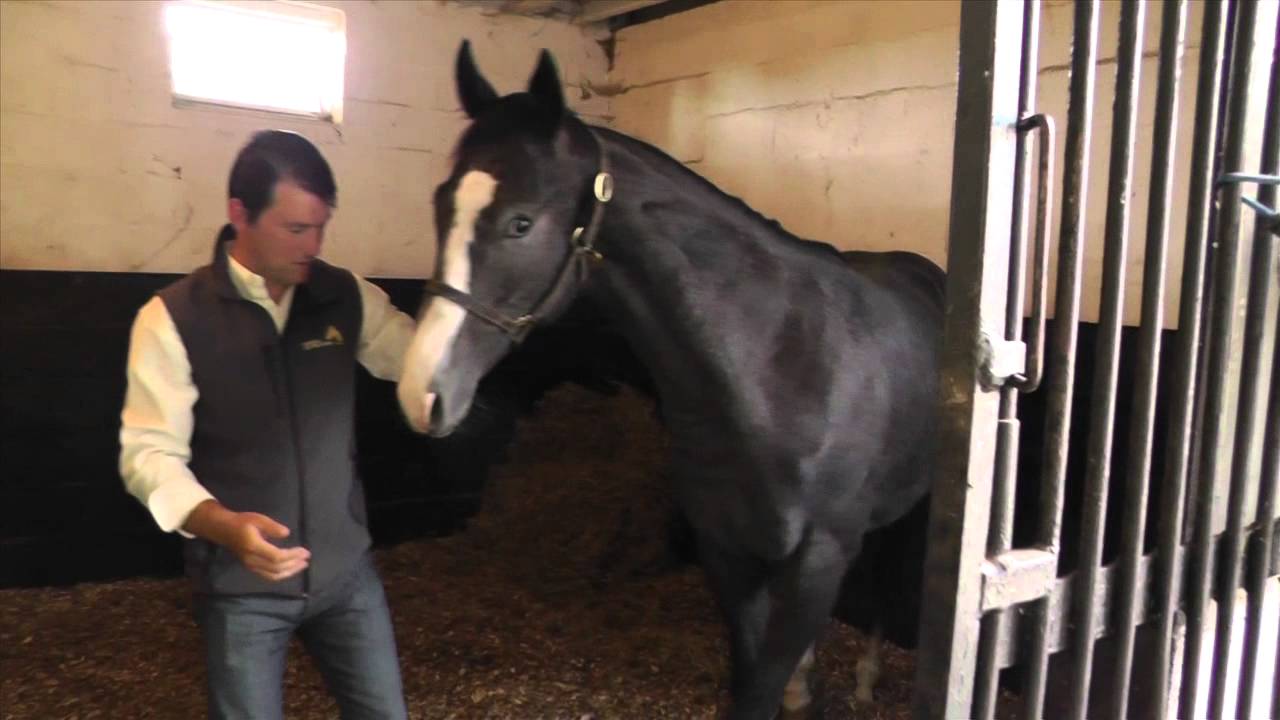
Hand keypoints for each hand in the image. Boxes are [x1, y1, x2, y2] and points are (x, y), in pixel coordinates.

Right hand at [182, 500, 310, 581]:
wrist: (224, 530)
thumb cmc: (242, 522)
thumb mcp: (258, 519)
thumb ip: (272, 527)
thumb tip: (287, 534)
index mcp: (253, 547)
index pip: (277, 557)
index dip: (292, 556)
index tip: (305, 551)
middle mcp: (252, 560)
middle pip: (276, 568)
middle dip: (294, 564)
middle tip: (307, 557)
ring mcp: (251, 566)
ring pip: (273, 575)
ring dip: (290, 572)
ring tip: (302, 565)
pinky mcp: (251, 568)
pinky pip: (268, 576)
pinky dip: (281, 574)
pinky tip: (291, 569)